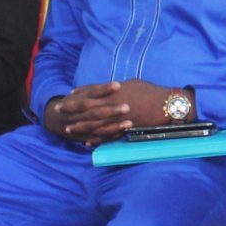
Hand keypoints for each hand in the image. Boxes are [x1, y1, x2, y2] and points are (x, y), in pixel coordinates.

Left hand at [46, 80, 179, 142]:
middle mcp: (114, 105)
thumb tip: (105, 89)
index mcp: (114, 92)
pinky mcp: (125, 130)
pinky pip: (107, 136)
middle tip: (58, 111)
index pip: (91, 93)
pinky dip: (96, 139)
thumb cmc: (150, 91)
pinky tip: (87, 142)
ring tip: (68, 129)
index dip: (77, 95)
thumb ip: (115, 88)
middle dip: (72, 110)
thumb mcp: (131, 83)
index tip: (66, 97)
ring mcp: (118, 119)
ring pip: (95, 124)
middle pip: (88, 108)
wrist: (166, 105)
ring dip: (80, 127)